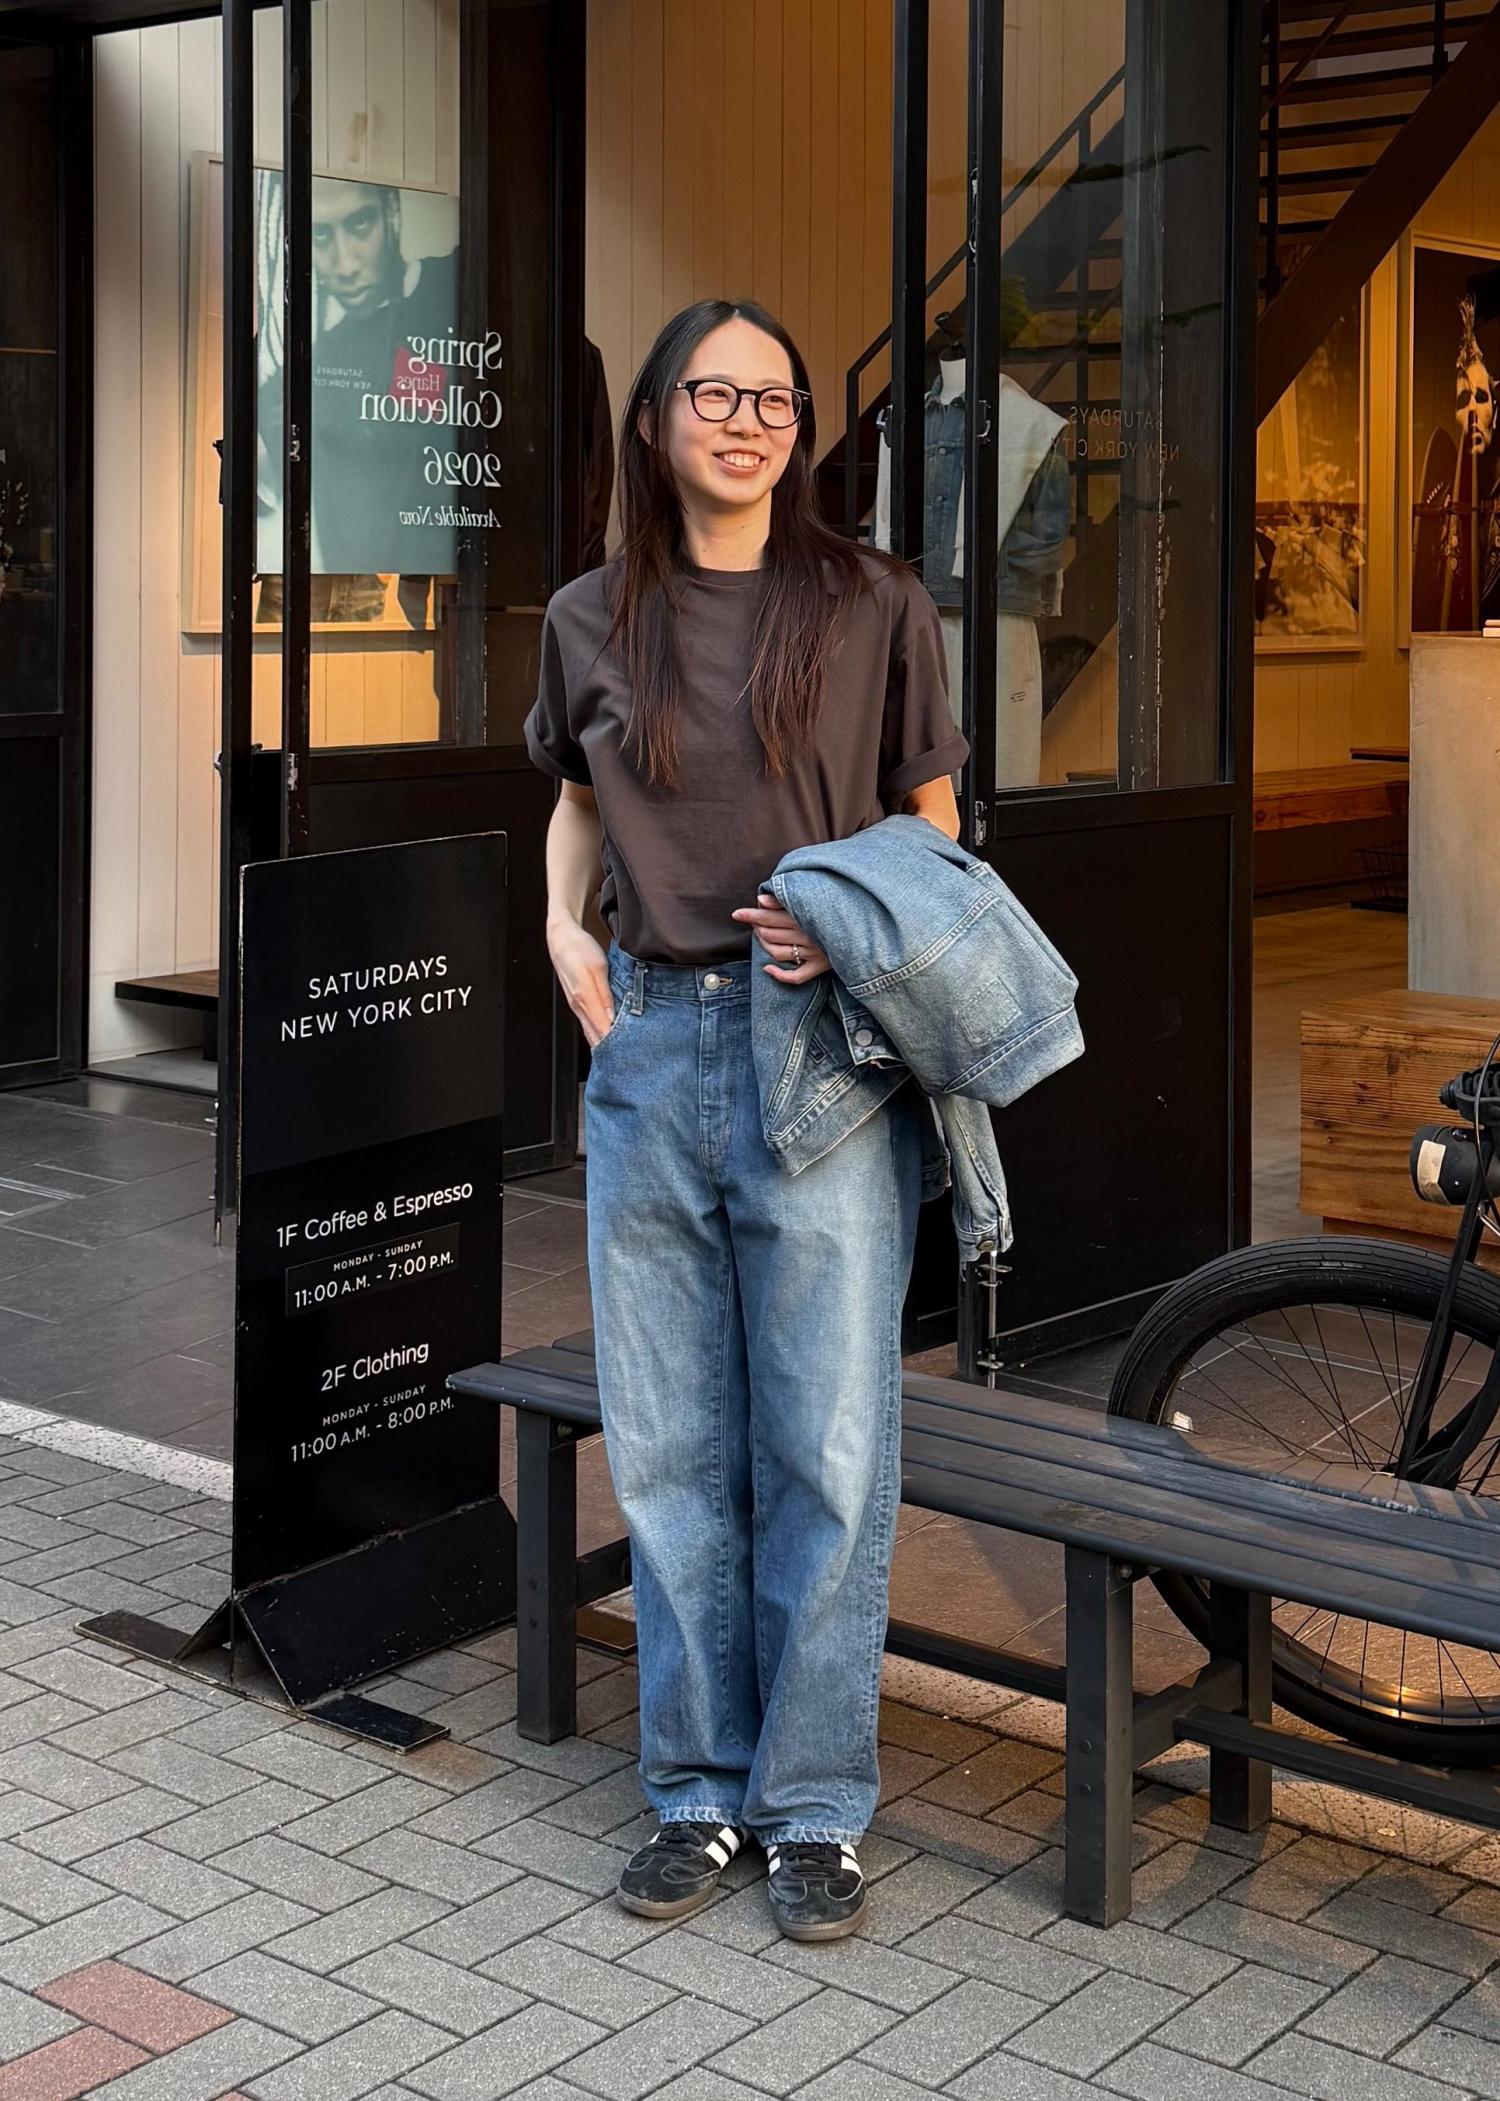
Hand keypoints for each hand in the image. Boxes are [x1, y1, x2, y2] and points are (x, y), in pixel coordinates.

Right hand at [545, 913, 615, 1045]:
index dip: (615, 1047)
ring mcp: (576, 1005)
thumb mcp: (598, 969)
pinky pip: (589, 1022)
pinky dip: (600, 1031)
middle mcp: (579, 1007)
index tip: (628, 1057)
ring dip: (605, 1042)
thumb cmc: (578, 949)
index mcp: (585, 1001)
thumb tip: (611, 1021)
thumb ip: (605, 996)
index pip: (602, 1033)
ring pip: (592, 1031)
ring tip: (621, 1052)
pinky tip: (609, 1034)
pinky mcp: (577, 1000)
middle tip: (628, 1062)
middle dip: (610, 1050)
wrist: (560, 937)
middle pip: (595, 1036)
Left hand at [731, 893, 831, 981]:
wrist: (868, 930)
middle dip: (757, 928)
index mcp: (806, 917)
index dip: (751, 915)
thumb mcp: (815, 898)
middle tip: (754, 922)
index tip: (736, 913)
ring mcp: (814, 954)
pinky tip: (767, 968)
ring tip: (761, 937)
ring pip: (777, 953)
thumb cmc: (839, 908)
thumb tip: (761, 899)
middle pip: (771, 934)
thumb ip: (787, 899)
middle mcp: (808, 936)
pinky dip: (778, 975)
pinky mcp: (820, 967)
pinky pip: (795, 977)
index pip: (770, 916)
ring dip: (763, 945)